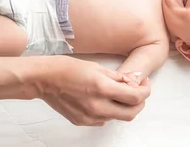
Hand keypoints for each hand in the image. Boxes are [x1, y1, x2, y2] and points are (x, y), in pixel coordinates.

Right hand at [36, 56, 150, 125]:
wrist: (44, 79)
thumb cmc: (67, 68)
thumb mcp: (97, 67)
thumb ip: (118, 77)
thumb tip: (134, 81)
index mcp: (102, 89)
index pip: (135, 97)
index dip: (145, 91)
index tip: (144, 85)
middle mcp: (97, 106)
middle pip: (131, 113)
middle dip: (140, 103)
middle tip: (138, 91)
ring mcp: (89, 117)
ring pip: (117, 117)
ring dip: (124, 107)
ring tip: (118, 93)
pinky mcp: (82, 122)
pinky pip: (104, 119)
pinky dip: (109, 111)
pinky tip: (103, 100)